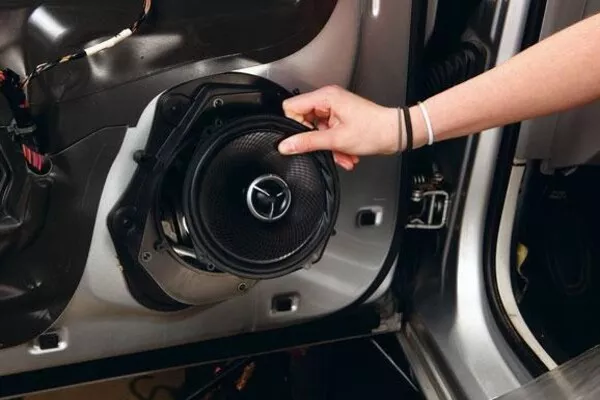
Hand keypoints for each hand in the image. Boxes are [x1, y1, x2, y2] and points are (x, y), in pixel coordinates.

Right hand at [278, 85, 398, 170]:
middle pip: (304, 121)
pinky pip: (328, 133)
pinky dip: (335, 146)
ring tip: (342, 153)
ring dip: (328, 146)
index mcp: (326, 97)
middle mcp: (329, 99)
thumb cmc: (375, 130)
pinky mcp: (340, 118)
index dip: (295, 125)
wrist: (396, 134)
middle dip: (315, 140)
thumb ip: (308, 143)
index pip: (292, 107)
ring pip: (317, 131)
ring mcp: (335, 109)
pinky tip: (346, 153)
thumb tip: (286, 145)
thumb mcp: (337, 140)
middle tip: (326, 147)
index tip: (305, 138)